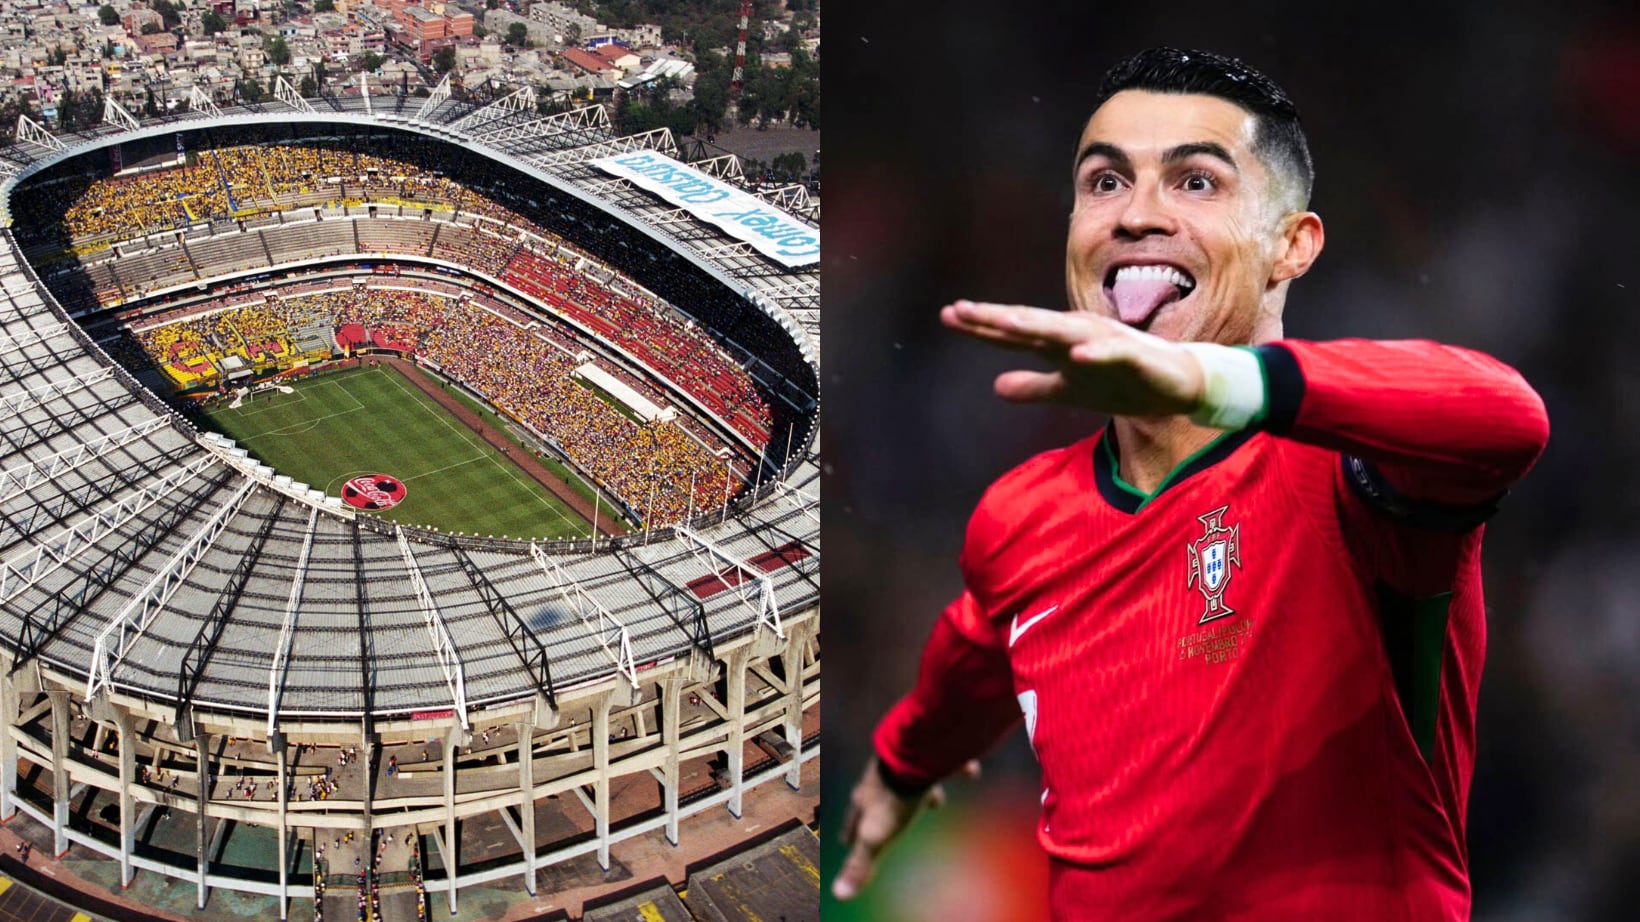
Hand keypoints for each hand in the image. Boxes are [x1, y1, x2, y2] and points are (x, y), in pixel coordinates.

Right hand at [833, 758, 979, 900]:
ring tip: (936, 803)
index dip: (849, 833)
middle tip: (887, 823)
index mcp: (866, 798)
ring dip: (921, 791)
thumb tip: (840, 894)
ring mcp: (904, 763)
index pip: (853, 820)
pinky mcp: (927, 751)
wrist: (915, 749)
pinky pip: (944, 762)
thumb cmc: (896, 795)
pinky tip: (973, 773)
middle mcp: (882, 778)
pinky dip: (957, 767)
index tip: (845, 841)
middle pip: (878, 798)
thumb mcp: (878, 835)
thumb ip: (861, 863)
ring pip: (911, 780)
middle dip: (881, 811)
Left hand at [940, 300, 1204, 416]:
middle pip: (1031, 325)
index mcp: (1061, 343)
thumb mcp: (1070, 390)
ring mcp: (1106, 342)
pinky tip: (1077, 355)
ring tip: (1004, 321)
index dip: (982, 326)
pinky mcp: (1135, 356)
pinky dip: (1095, 353)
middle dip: (996, 318)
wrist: (1177, 386)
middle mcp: (1079, 335)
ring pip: (1066, 331)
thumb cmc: (1123, 381)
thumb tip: (995, 386)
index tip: (948, 315)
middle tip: (960, 310)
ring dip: (1036, 325)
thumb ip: (1034, 386)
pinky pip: (1113, 354)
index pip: (1015, 333)